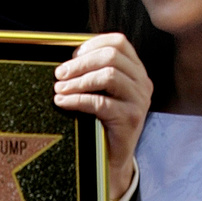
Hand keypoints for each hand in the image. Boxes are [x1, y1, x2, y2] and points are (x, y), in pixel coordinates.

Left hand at [52, 33, 151, 200]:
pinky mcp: (132, 118)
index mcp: (135, 70)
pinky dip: (77, 99)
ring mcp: (140, 100)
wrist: (111, 158)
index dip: (92, 44)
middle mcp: (142, 82)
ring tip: (59, 89)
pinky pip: (101, 102)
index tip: (72, 55)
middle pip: (111, 56)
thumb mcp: (100, 92)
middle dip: (80, 63)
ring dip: (78, 80)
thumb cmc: (100, 120)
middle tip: (59, 74)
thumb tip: (66, 60)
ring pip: (108, 76)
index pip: (118, 42)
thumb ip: (91, 72)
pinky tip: (63, 102)